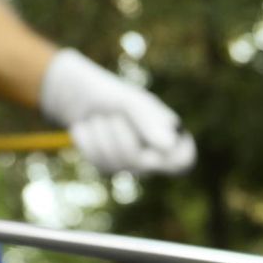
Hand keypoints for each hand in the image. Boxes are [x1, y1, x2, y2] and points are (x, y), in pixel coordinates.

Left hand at [39, 50, 194, 175]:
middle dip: (121, 137)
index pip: (184, 160)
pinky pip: (98, 163)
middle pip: (142, 164)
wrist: (78, 96)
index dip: (178, 159)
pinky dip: (89, 141)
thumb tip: (169, 147)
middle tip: (114, 116)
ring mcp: (131, 164)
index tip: (163, 146)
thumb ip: (149, 123)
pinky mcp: (108, 168)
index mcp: (167, 134)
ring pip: (117, 164)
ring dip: (102, 135)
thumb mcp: (130, 102)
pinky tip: (87, 128)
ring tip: (99, 118)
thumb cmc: (112, 94)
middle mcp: (153, 154)